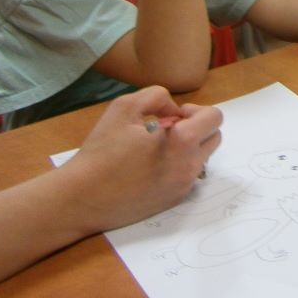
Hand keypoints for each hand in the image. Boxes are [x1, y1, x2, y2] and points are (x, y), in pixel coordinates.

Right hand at [60, 86, 222, 233]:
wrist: (82, 198)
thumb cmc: (102, 151)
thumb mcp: (125, 106)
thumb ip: (157, 96)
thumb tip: (175, 110)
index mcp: (183, 142)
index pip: (214, 117)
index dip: (196, 110)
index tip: (174, 116)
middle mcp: (190, 166)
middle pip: (215, 137)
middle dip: (197, 127)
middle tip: (168, 129)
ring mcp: (184, 186)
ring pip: (203, 157)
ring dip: (190, 146)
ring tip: (158, 147)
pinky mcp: (175, 200)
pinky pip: (189, 175)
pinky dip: (179, 165)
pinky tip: (152, 165)